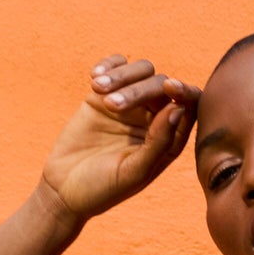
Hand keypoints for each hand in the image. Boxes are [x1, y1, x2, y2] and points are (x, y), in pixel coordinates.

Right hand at [40, 54, 199, 222]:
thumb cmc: (103, 189)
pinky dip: (109, 65)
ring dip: (122, 76)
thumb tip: (178, 108)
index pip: (189, 108)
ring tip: (98, 90)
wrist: (64, 188)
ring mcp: (130, 105)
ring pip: (142, 71)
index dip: (185, 92)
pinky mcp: (105, 94)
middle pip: (161, 86)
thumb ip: (159, 143)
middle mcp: (153, 120)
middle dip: (139, 89)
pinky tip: (95, 80)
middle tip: (112, 106)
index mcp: (168, 141)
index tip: (170, 88)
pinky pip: (117, 66)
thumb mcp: (133, 172)